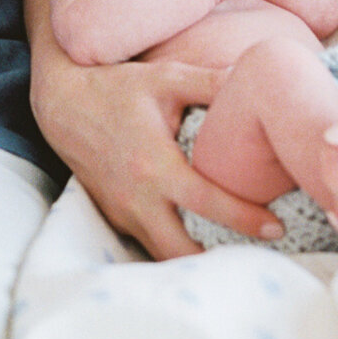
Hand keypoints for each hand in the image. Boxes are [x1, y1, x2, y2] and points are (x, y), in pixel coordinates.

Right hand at [32, 56, 283, 258]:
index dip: (244, 218)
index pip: (207, 202)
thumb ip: (212, 82)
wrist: (61, 102)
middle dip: (221, 261)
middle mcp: (136, 197)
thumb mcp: (166, 78)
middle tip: (257, 255)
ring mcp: (121, 211)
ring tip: (233, 253)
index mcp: (154, 164)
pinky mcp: (113, 215)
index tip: (276, 227)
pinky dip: (173, 246)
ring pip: (163, 254)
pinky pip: (147, 242)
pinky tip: (197, 238)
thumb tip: (259, 77)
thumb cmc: (116, 87)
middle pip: (183, 250)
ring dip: (196, 258)